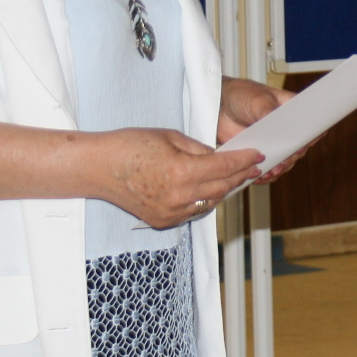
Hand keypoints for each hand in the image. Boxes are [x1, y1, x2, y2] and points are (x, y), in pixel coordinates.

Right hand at [89, 127, 262, 227]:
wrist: (99, 168)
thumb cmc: (130, 146)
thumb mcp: (170, 136)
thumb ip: (199, 149)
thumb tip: (219, 157)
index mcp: (184, 171)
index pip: (225, 167)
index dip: (244, 160)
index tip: (258, 155)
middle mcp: (180, 196)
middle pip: (222, 187)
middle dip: (240, 176)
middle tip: (252, 167)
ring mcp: (172, 212)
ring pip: (210, 202)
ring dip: (224, 189)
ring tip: (235, 177)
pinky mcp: (163, 220)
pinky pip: (193, 211)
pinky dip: (204, 199)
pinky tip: (210, 189)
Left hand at [216, 77, 310, 183]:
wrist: (217, 106)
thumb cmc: (240, 94)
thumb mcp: (257, 100)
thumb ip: (270, 114)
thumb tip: (280, 130)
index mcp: (291, 110)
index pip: (309, 124)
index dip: (310, 135)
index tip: (303, 144)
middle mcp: (285, 128)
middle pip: (298, 147)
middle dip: (291, 156)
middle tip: (283, 160)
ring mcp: (273, 142)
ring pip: (285, 161)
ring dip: (279, 168)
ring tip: (271, 171)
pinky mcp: (260, 153)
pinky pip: (268, 168)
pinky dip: (265, 174)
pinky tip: (260, 175)